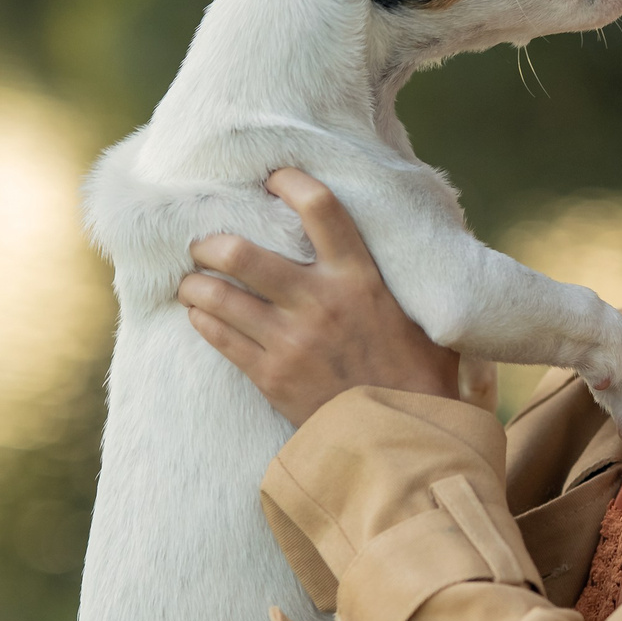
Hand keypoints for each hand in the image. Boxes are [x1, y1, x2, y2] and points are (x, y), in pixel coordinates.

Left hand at [179, 169, 460, 426]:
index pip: (321, 209)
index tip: (273, 177)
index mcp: (363, 279)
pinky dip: (202, 319)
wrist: (405, 444)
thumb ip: (410, 284)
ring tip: (192, 280)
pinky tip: (200, 314)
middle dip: (212, 243)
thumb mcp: (427, 319)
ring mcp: (290, 341)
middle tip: (204, 242)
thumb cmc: (424, 379)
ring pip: (218, 296)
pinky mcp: (271, 376)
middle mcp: (320, 303)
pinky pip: (218, 337)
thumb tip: (429, 254)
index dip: (291, 182)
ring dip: (196, 283)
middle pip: (242, 254)